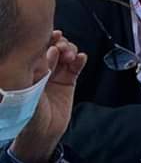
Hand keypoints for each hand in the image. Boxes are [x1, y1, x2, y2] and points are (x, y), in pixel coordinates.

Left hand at [11, 31, 86, 162]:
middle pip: (55, 48)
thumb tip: (50, 51)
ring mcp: (56, 75)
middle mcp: (43, 71)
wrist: (42, 134)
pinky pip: (76, 66)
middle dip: (61, 44)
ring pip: (67, 54)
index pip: (39, 49)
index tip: (53, 35)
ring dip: (71, 50)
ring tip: (72, 56)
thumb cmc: (29, 116)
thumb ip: (41, 71)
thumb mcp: (30, 91)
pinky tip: (81, 59)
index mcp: (30, 71)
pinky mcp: (69, 81)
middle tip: (63, 48)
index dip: (47, 39)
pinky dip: (80, 60)